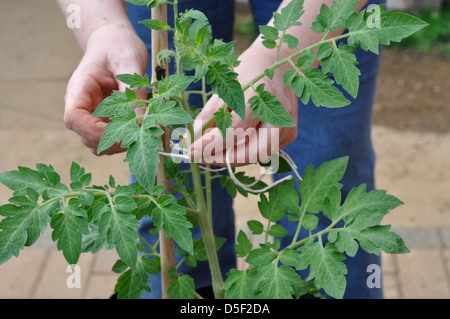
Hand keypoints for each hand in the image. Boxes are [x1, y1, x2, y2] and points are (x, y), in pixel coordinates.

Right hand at [63, 22, 147, 154]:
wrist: (113, 42)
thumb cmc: (118, 47)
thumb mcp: (129, 62)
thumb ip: (134, 91)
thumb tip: (142, 121)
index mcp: (80, 89)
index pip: (73, 119)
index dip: (93, 131)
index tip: (119, 132)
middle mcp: (82, 105)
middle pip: (85, 136)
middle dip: (111, 140)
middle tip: (139, 133)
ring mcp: (91, 114)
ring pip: (96, 142)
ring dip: (118, 143)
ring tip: (141, 130)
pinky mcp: (103, 119)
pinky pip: (109, 138)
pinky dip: (124, 139)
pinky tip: (140, 128)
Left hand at [190, 43, 297, 166]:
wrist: (279, 63)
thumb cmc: (249, 72)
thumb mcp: (225, 86)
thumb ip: (211, 114)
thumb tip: (194, 137)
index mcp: (262, 96)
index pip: (236, 130)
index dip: (212, 144)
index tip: (191, 150)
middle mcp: (280, 115)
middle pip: (252, 152)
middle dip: (223, 158)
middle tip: (201, 157)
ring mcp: (288, 126)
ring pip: (257, 156)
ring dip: (232, 157)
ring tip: (211, 152)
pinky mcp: (289, 134)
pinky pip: (263, 151)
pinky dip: (243, 152)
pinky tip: (230, 145)